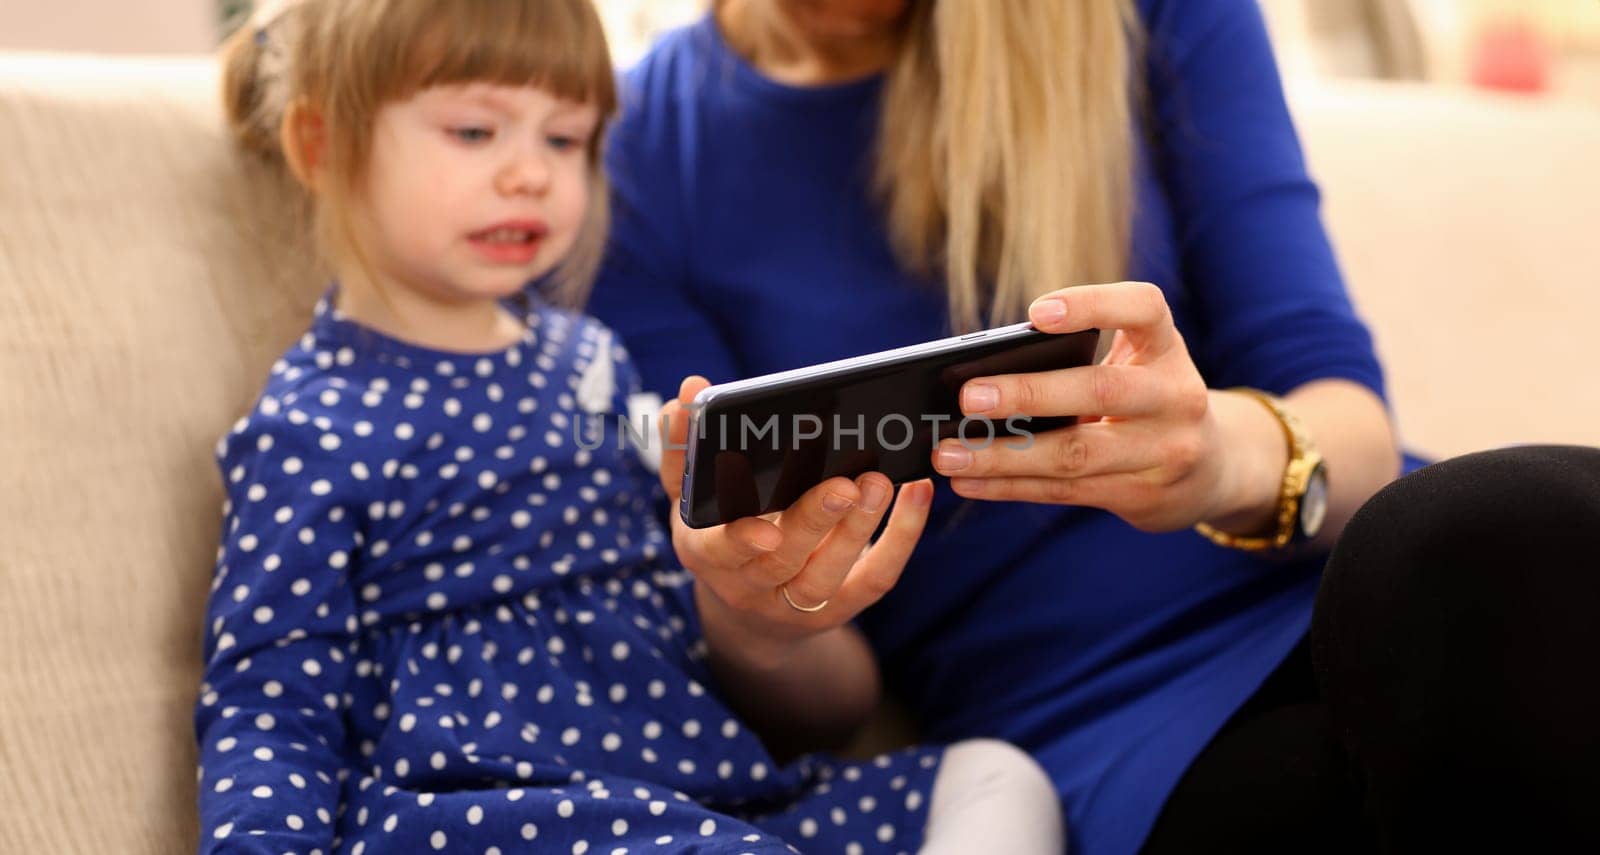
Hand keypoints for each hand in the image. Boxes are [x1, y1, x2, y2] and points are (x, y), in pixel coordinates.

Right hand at [659, 377, 933, 666]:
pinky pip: (876, 577)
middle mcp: (750, 586)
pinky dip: (901, 537)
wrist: (754, 616)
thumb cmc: (724, 536)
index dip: (743, 538)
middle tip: (844, 484)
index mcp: (708, 554)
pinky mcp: (842, 606)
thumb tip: (689, 388)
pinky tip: (916, 494)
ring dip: (858, 528)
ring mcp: (797, 603)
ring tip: (879, 482)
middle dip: (814, 521)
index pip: (721, 549)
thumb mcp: (692, 500)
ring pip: (829, 572)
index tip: (766, 525)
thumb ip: (685, 446)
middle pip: (783, 560)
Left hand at [931, 281, 1276, 532]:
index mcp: (1166, 348)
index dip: (1093, 305)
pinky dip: (1010, 486)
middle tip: (968, 397)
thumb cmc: (1146, 400)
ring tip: (948, 453)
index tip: (1037, 313)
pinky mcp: (1144, 496)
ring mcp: (1166, 452)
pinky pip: (1065, 492)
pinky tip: (969, 481)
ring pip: (1075, 455)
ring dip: (1003, 455)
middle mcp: (1176, 396)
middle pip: (1102, 390)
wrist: (1215, 467)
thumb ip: (1079, 361)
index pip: (1144, 309)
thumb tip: (979, 374)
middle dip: (1030, 394)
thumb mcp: (1135, 366)